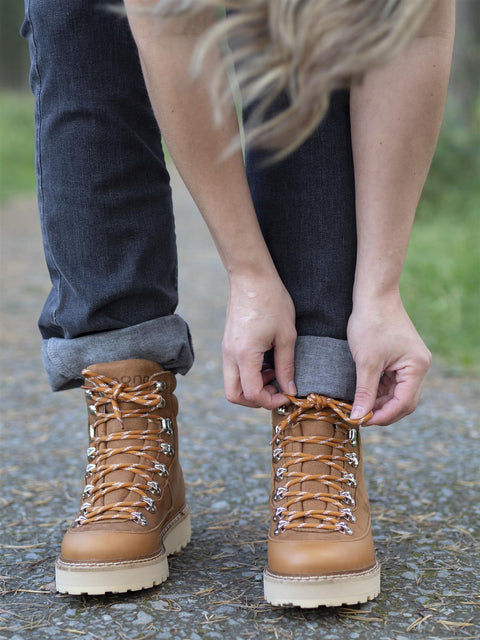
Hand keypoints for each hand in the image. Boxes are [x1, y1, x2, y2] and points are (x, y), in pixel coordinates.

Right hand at [222, 272, 296, 409]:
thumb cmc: (271, 301)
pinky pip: (235, 369)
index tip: (287, 395)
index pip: (252, 393)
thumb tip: (290, 389)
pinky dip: (250, 374)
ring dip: (253, 386)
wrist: (251, 276)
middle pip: (234, 395)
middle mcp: (230, 355)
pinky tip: (268, 362)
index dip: (270, 401)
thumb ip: (287, 366)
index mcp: (244, 354)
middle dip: (255, 400)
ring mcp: (226, 349)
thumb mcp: (286, 335)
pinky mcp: (228, 343)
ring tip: (275, 373)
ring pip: (233, 383)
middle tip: (277, 391)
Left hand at [347, 292, 430, 425]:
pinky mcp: (401, 357)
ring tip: (359, 407)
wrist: (373, 294)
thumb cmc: (371, 323)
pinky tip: (365, 393)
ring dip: (380, 402)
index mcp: (416, 367)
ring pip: (398, 393)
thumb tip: (359, 417)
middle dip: (383, 411)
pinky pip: (393, 381)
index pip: (403, 403)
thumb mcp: (366, 362)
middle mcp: (419, 366)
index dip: (383, 416)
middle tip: (360, 417)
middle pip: (404, 401)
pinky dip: (380, 390)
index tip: (362, 421)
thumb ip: (364, 392)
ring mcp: (411, 362)